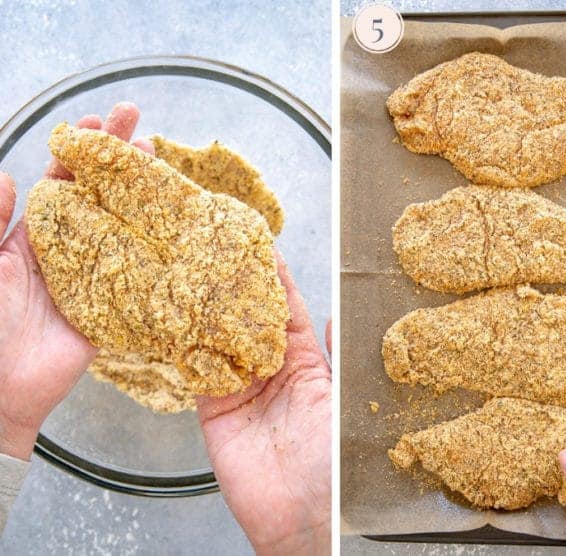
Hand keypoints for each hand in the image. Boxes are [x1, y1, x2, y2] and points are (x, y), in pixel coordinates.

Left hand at [0, 103, 149, 460]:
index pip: (61, 181)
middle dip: (118, 158)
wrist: (0, 393)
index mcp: (32, 237)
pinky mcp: (116, 309)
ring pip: (127, 227)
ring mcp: (97, 277)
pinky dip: (162, 251)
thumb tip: (8, 175)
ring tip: (164, 161)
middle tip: (137, 118)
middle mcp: (69, 250)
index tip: (98, 119)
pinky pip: (142, 276)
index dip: (81, 151)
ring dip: (145, 195)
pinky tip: (182, 228)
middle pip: (100, 194)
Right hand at [196, 254, 330, 555]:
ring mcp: (240, 387)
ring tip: (190, 263)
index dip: (274, 275)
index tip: (258, 241)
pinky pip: (198, 369)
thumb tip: (339, 315)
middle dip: (232, 280)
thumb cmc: (336, 463)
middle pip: (246, 315)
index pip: (286, 308)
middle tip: (215, 241)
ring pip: (217, 335)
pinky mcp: (214, 409)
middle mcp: (272, 369)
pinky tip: (174, 311)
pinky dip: (186, 343)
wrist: (305, 516)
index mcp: (308, 362)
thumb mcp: (347, 400)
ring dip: (205, 305)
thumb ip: (338, 357)